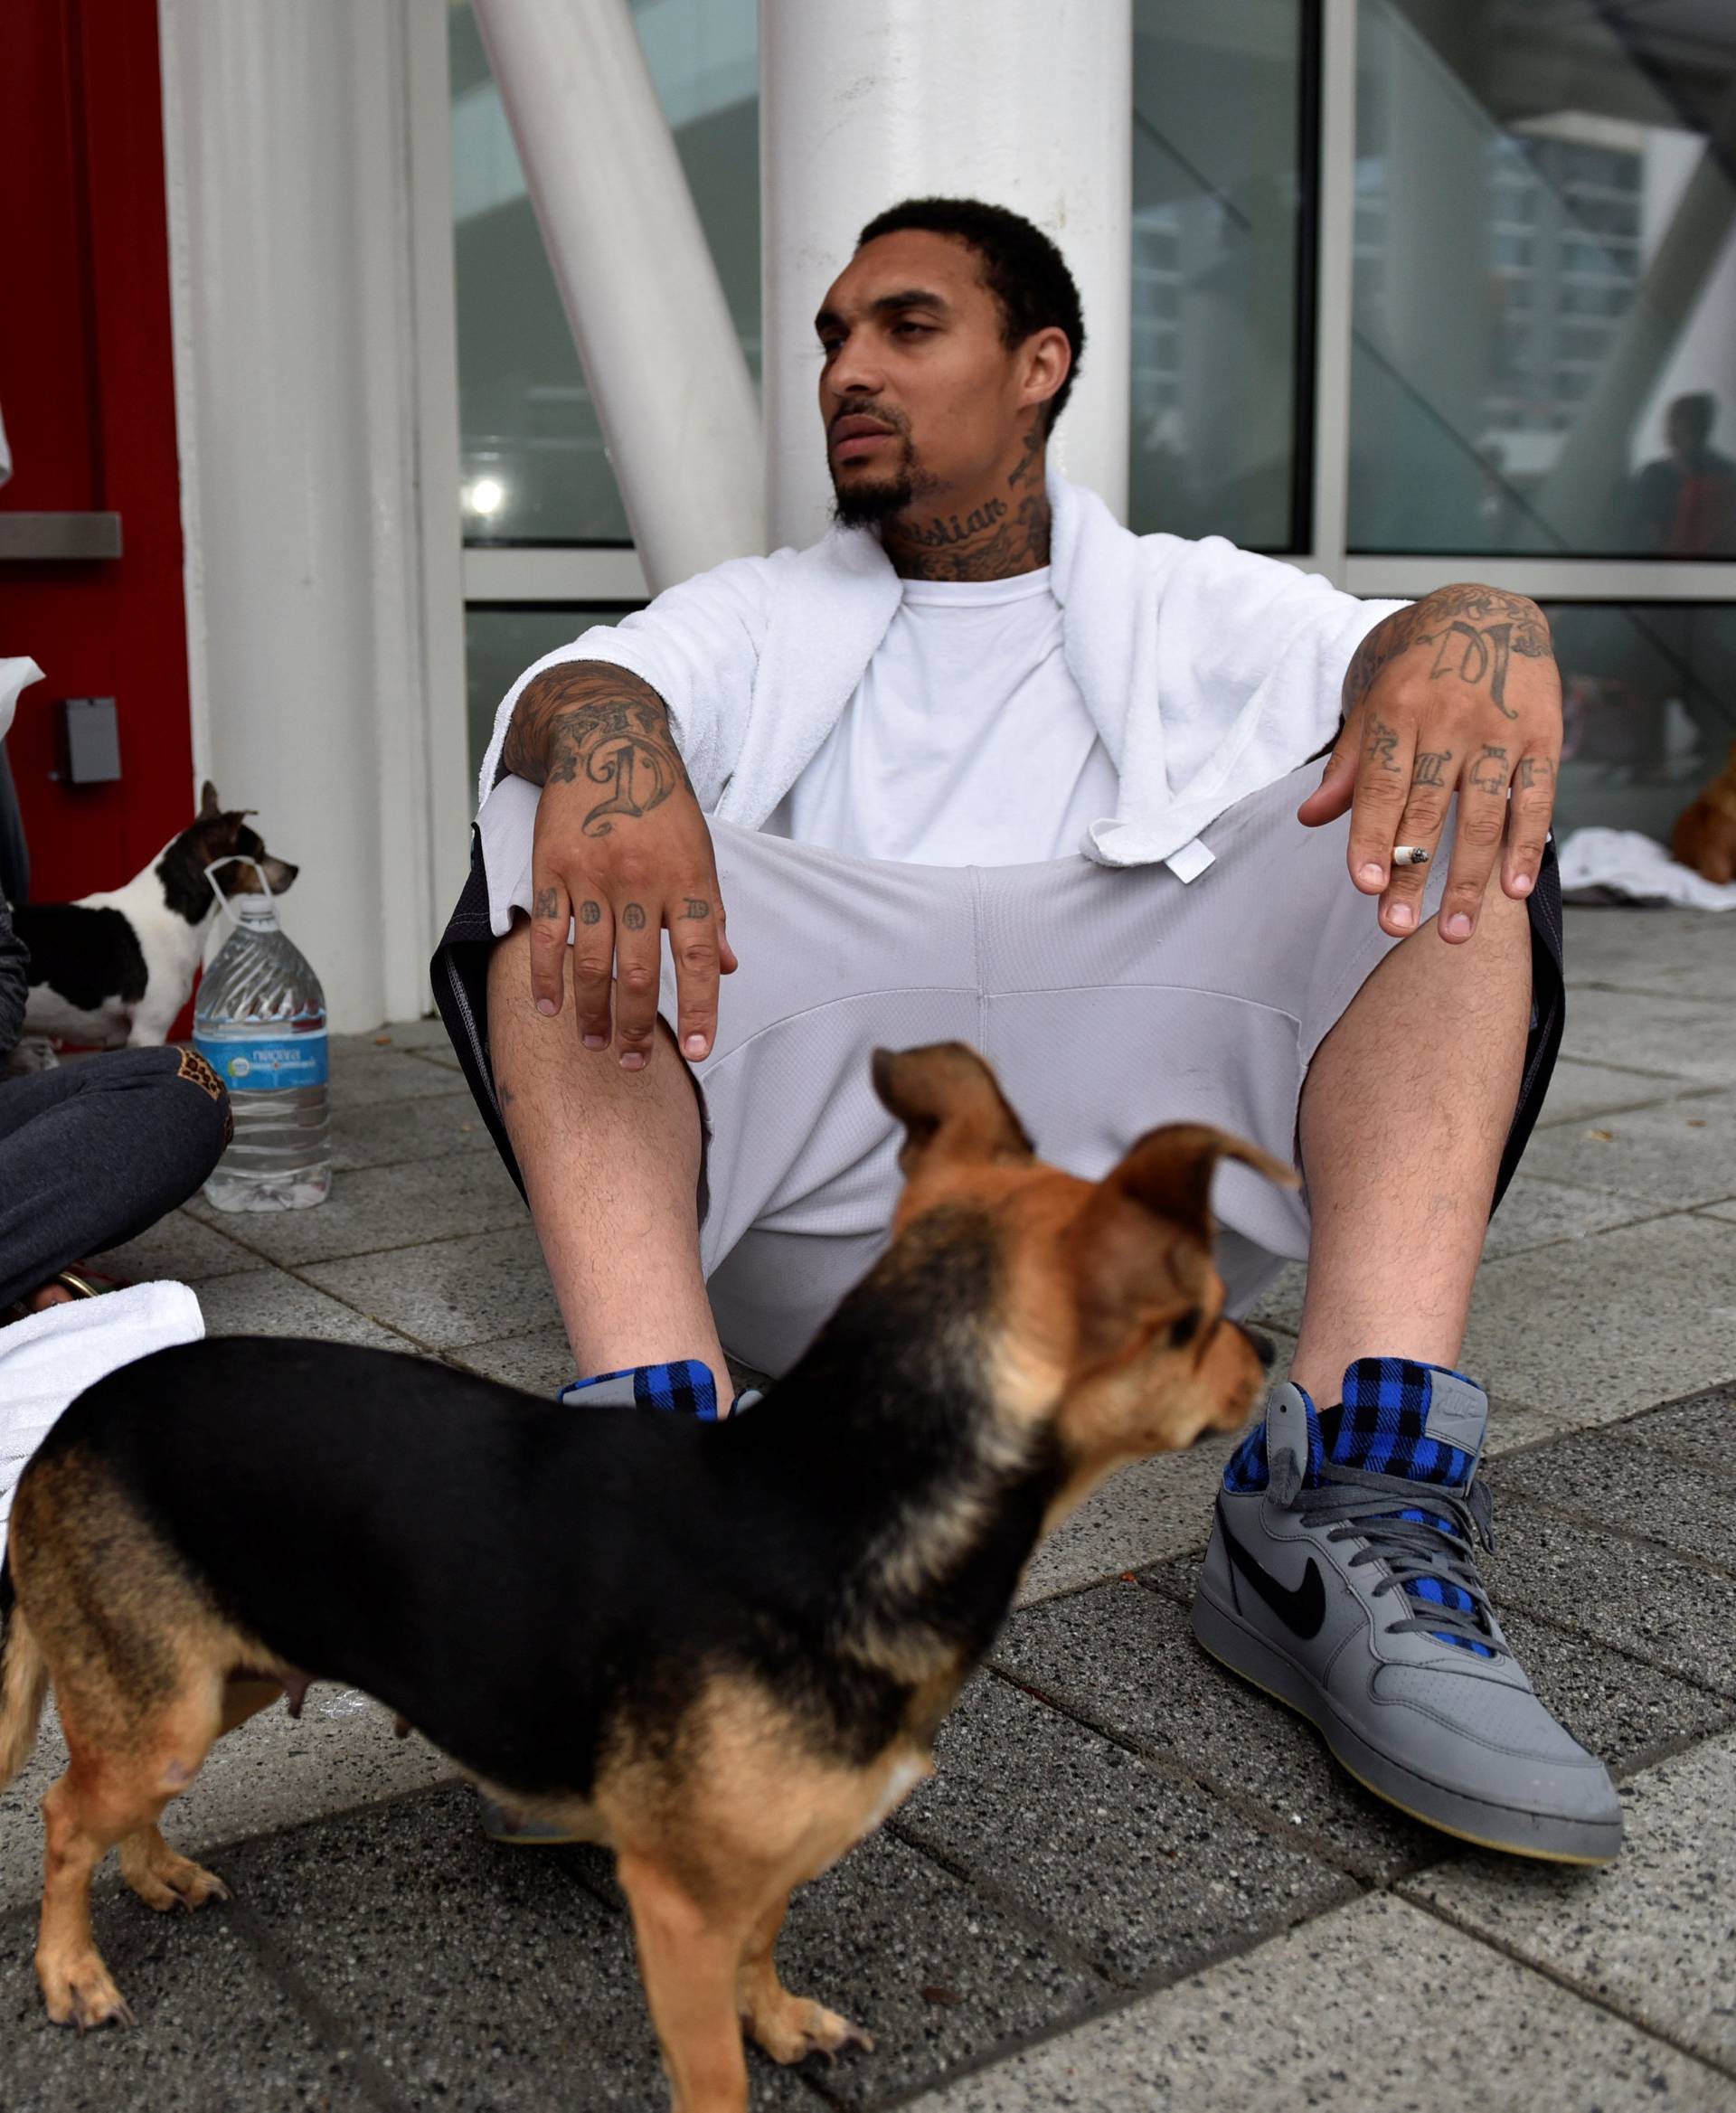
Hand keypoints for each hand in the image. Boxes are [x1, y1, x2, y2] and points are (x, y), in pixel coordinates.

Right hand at [505, 665, 736, 1067]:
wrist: (608, 740)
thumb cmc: (663, 805)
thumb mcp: (702, 853)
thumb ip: (712, 914)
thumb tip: (730, 968)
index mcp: (689, 880)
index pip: (700, 958)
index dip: (700, 1008)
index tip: (697, 1051)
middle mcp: (643, 881)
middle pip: (638, 972)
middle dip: (635, 1027)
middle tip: (632, 1063)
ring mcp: (593, 876)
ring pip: (591, 962)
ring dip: (591, 1013)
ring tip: (593, 1044)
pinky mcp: (552, 868)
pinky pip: (546, 934)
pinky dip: (546, 976)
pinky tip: (549, 1008)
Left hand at [1298, 587, 1561, 942]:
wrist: (1487, 611)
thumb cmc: (1418, 669)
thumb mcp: (1374, 703)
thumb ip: (1349, 766)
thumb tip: (1311, 819)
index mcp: (1398, 711)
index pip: (1381, 786)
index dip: (1372, 837)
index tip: (1366, 885)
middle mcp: (1449, 719)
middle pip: (1427, 809)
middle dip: (1411, 873)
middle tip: (1395, 926)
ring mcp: (1500, 729)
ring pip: (1483, 814)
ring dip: (1469, 878)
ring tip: (1455, 932)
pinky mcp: (1544, 735)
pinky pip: (1536, 800)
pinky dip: (1526, 847)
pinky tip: (1513, 890)